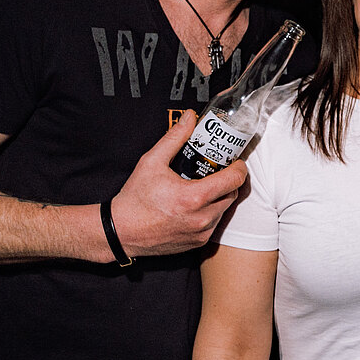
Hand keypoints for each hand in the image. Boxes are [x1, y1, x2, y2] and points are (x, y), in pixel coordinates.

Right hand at [107, 112, 247, 257]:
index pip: (235, 179)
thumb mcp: (151, 162)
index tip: (234, 161)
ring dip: (220, 197)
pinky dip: (211, 213)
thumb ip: (174, 137)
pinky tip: (196, 205)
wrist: (121, 232)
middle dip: (228, 181)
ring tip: (205, 186)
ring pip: (225, 210)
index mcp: (194, 197)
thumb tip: (189, 117)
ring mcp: (201, 233)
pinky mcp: (197, 243)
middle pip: (232, 194)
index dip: (238, 167)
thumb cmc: (135, 199)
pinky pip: (214, 224)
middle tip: (217, 171)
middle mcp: (202, 218)